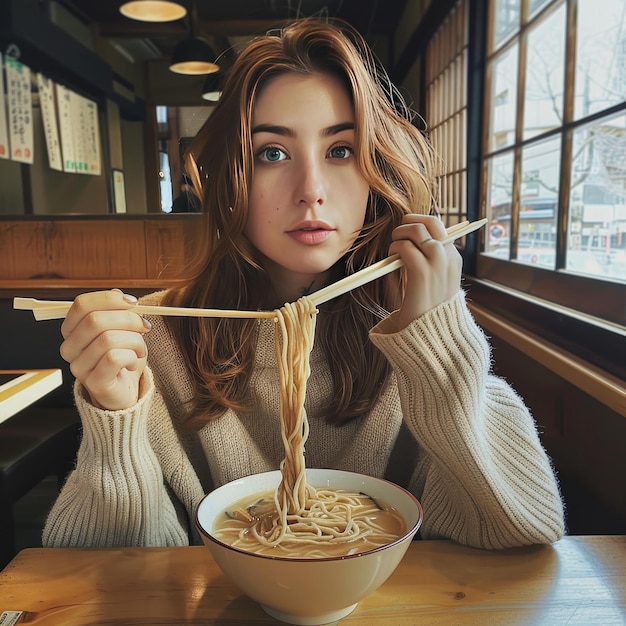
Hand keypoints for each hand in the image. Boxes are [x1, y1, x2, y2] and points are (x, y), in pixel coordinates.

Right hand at [59, 289, 150, 409]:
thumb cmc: (121, 357)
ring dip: (135, 341)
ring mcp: (79, 367)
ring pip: (108, 339)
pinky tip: (133, 362)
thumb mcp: (121, 329)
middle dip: (129, 319)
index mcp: (72, 329)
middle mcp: (69, 348)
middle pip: (95, 320)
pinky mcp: (94, 382)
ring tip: (140, 349)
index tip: (134, 303)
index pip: (81, 304)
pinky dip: (132, 356)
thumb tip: (119, 295)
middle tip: (145, 326)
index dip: (110, 299)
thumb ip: (116, 311)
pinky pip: (114, 358)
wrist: (123, 391)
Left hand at [388, 215, 462, 329]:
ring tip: (394, 247)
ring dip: (400, 234)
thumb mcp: (437, 282)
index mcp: (454, 258)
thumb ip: (431, 263)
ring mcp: (437, 264)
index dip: (420, 223)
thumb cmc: (430, 309)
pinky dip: (394, 248)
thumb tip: (413, 244)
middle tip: (398, 234)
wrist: (435, 334)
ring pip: (417, 230)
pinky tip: (392, 258)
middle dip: (410, 221)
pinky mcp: (421, 272)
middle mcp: (448, 257)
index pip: (439, 226)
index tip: (407, 231)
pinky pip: (404, 247)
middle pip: (430, 221)